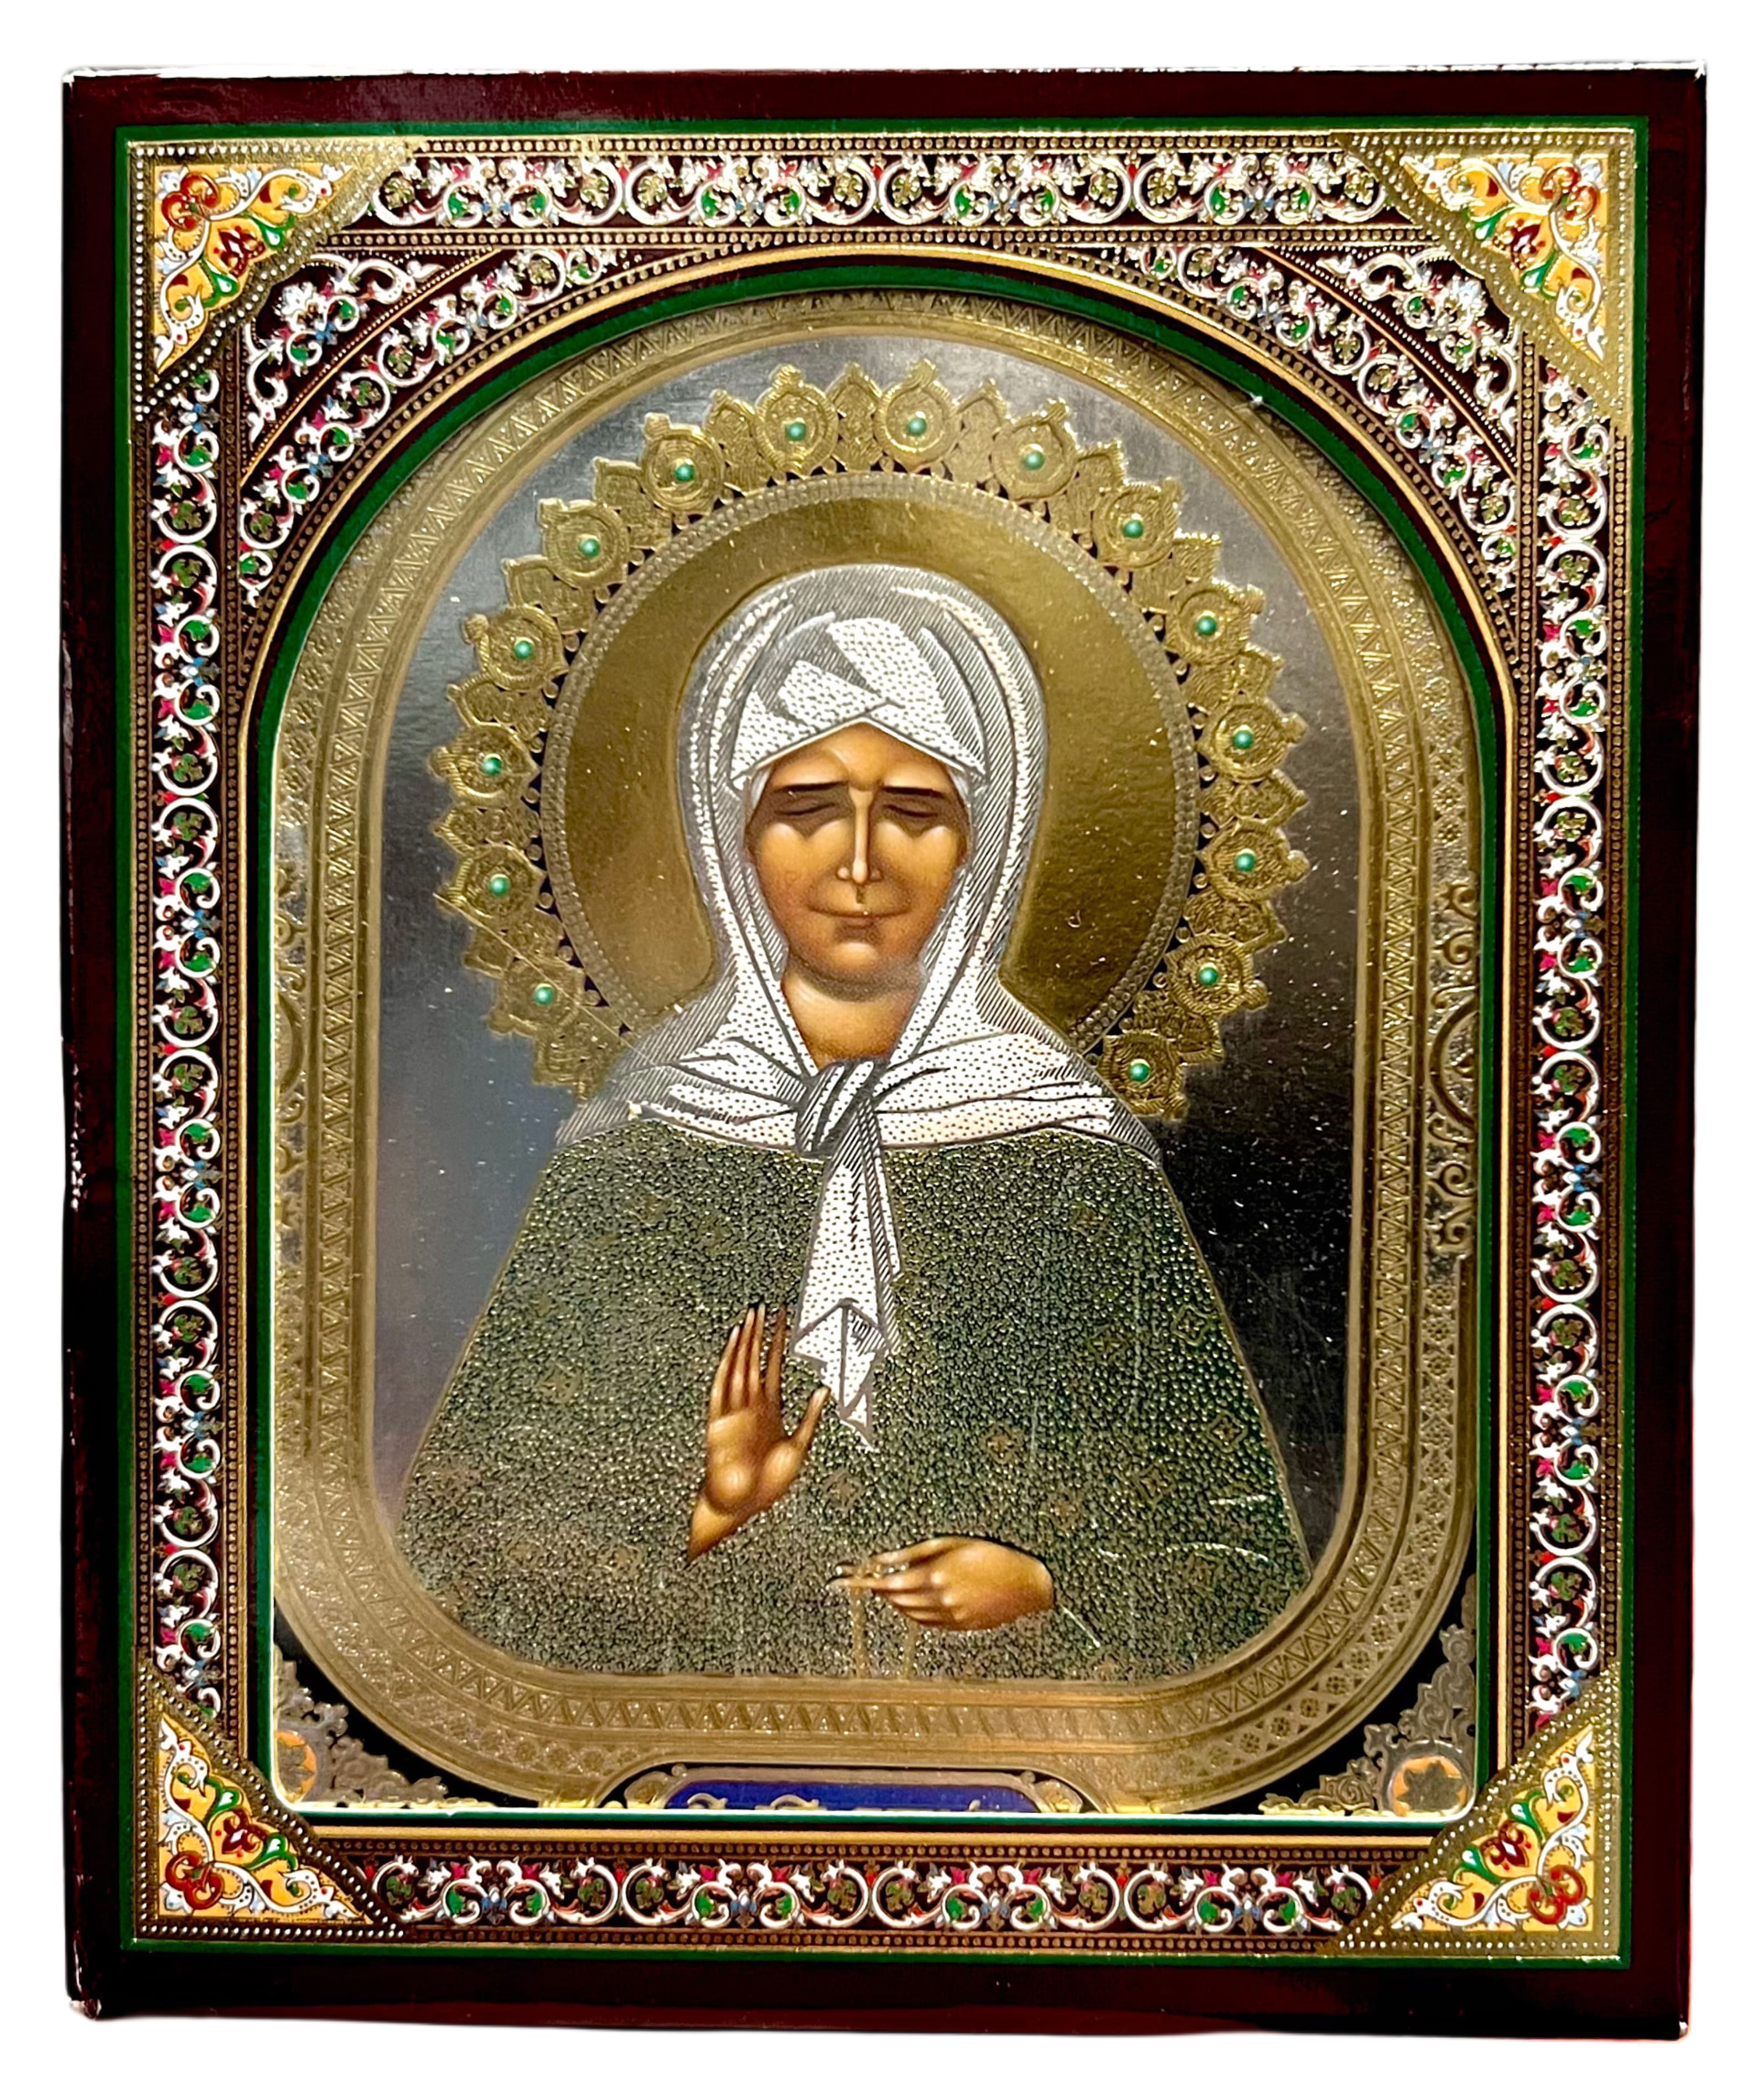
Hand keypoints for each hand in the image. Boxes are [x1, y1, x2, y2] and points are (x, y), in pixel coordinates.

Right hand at [688, 1305, 829, 1558]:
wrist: (742, 1507)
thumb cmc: (768, 1484)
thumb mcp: (799, 1448)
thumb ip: (811, 1419)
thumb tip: (825, 1389)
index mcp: (770, 1409)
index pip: (775, 1365)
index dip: (779, 1341)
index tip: (783, 1317)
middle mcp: (751, 1405)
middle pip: (754, 1360)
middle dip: (759, 1333)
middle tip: (762, 1305)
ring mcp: (734, 1410)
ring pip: (739, 1366)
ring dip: (744, 1342)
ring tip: (749, 1316)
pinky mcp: (719, 1421)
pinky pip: (722, 1385)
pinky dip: (726, 1363)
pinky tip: (732, 1343)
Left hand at [845, 1537, 1053, 1631]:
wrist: (1028, 1584)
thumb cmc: (992, 1554)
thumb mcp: (950, 1543)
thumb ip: (912, 1553)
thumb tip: (880, 1559)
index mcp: (935, 1578)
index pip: (887, 1583)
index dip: (863, 1582)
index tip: (844, 1580)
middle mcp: (938, 1602)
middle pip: (894, 1599)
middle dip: (877, 1588)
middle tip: (863, 1578)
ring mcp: (949, 1619)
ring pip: (907, 1613)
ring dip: (893, 1600)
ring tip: (887, 1586)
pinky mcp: (959, 1627)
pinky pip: (925, 1623)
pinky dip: (911, 1613)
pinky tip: (910, 1601)